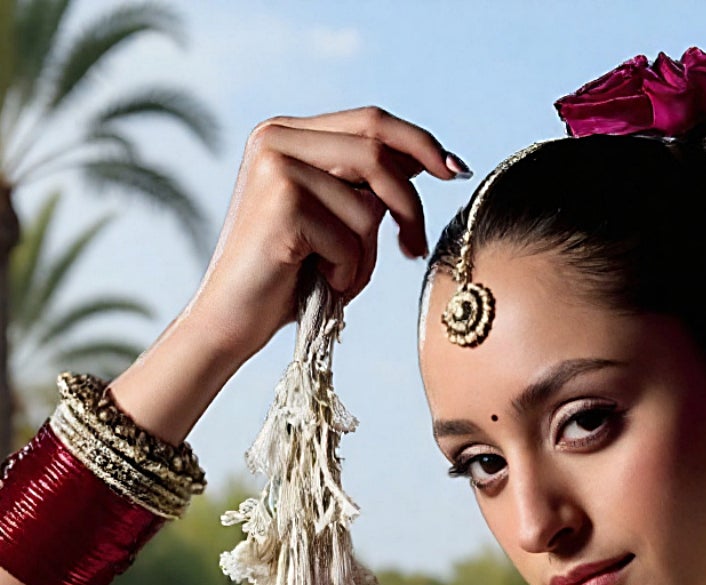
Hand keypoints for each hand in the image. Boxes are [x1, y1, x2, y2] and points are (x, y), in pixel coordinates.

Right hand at [189, 106, 468, 367]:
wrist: (229, 322)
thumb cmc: (288, 279)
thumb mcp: (334, 221)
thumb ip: (366, 187)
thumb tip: (428, 160)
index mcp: (287, 133)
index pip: (371, 122)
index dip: (420, 144)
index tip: (456, 170)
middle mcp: (276, 137)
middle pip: (378, 151)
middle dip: (409, 204)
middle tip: (414, 248)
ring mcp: (276, 166)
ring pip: (368, 204)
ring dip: (366, 256)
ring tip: (337, 277)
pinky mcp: (282, 204)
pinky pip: (351, 240)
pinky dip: (347, 273)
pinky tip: (317, 283)